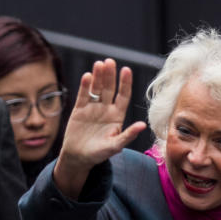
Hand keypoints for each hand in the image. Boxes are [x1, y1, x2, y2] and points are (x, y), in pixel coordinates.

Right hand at [53, 58, 146, 198]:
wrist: (78, 158)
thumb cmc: (99, 154)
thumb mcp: (115, 146)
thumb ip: (128, 135)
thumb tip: (143, 125)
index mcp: (117, 116)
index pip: (123, 96)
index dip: (125, 83)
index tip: (126, 70)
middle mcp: (106, 109)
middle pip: (109, 88)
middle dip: (110, 76)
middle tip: (110, 62)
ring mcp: (92, 108)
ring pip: (96, 89)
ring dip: (98, 77)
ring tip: (99, 64)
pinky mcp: (79, 109)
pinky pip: (83, 95)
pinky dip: (85, 86)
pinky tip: (87, 76)